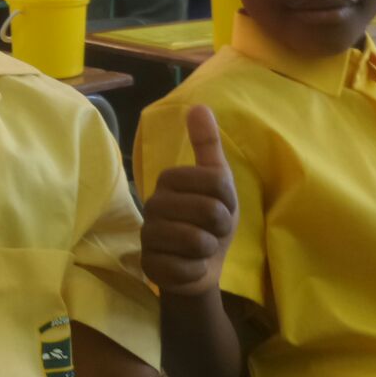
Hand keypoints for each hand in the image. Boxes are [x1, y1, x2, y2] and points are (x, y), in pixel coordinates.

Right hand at [140, 106, 238, 295]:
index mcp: (168, 180)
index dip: (227, 199)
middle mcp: (152, 204)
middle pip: (207, 211)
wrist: (200, 266)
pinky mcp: (149, 266)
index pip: (214, 182)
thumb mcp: (218, 182)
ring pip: (196, 241)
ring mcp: (147, 236)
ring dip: (208, 249)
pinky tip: (189, 266)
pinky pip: (185, 268)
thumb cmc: (210, 220)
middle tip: (212, 230)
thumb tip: (198, 106)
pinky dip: (196, 270)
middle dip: (220, 227)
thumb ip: (208, 145)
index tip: (221, 206)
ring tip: (201, 248)